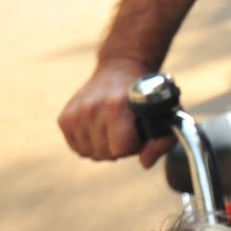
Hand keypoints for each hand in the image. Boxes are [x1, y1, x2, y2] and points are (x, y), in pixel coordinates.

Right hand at [58, 58, 174, 167]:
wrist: (121, 67)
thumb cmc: (146, 95)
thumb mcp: (166, 112)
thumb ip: (163, 141)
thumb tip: (145, 163)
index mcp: (117, 106)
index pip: (121, 148)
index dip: (134, 146)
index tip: (137, 133)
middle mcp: (92, 108)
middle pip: (106, 153)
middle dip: (119, 147)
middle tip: (126, 130)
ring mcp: (76, 113)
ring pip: (90, 153)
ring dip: (104, 147)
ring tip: (113, 129)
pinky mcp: (64, 117)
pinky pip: (77, 148)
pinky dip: (89, 144)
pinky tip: (100, 130)